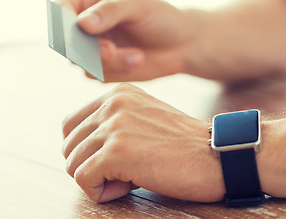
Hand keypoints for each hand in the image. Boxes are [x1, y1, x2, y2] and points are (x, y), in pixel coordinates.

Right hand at [57, 0, 201, 81]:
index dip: (63, 22)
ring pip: (82, 63)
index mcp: (88, 3)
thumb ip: (110, 11)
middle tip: (110, 51)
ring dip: (109, 62)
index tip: (81, 30)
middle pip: (67, 42)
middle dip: (87, 50)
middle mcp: (85, 28)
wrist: (181, 45)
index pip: (61, 11)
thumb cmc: (161, 18)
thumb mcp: (138, 6)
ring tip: (138, 56)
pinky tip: (137, 60)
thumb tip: (82, 23)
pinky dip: (118, 70)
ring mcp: (93, 51)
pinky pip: (98, 75)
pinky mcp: (104, 70)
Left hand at [62, 83, 224, 202]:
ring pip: (73, 164)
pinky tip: (129, 186)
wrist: (216, 156)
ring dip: (98, 180)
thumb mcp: (145, 117)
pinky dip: (101, 192)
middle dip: (90, 165)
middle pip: (69, 146)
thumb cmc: (183, 144)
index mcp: (118, 94)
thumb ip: (114, 121)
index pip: (71, 124)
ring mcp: (114, 127)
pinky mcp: (117, 152)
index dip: (84, 149)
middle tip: (121, 172)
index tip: (110, 160)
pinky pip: (83, 180)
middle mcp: (113, 104)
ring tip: (129, 178)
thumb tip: (82, 145)